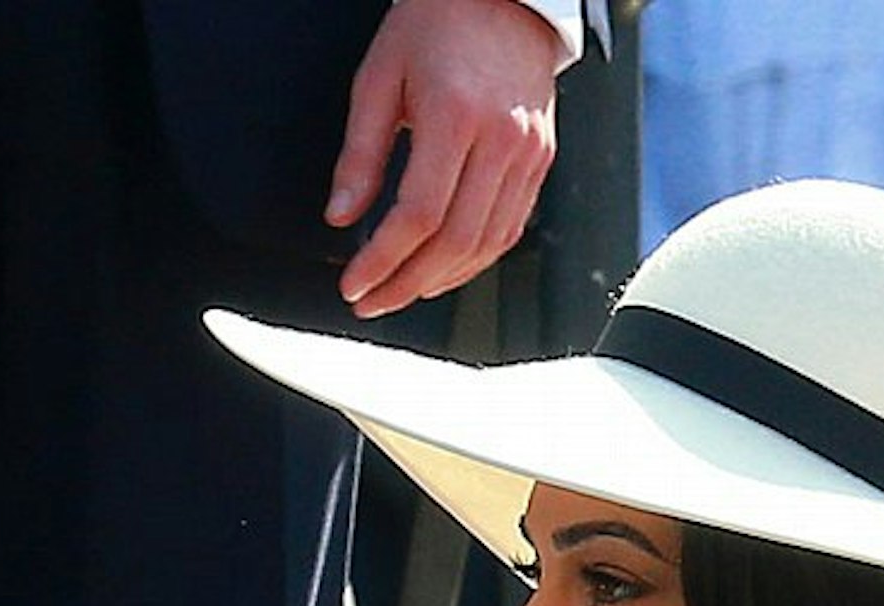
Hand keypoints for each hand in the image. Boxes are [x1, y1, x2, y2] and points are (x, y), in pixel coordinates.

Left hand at [329, 0, 562, 316]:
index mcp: (455, 116)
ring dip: (443, 279)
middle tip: (373, 300)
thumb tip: (341, 215)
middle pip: (455, 241)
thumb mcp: (379, 77)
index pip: (419, 215)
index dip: (383, 260)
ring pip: (487, 243)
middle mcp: (500, 141)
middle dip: (408, 283)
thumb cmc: (440, 20)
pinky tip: (446, 267)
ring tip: (404, 290)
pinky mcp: (541, 160)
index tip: (355, 282)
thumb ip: (361, 153)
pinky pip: (511, 227)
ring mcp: (529, 154)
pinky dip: (476, 257)